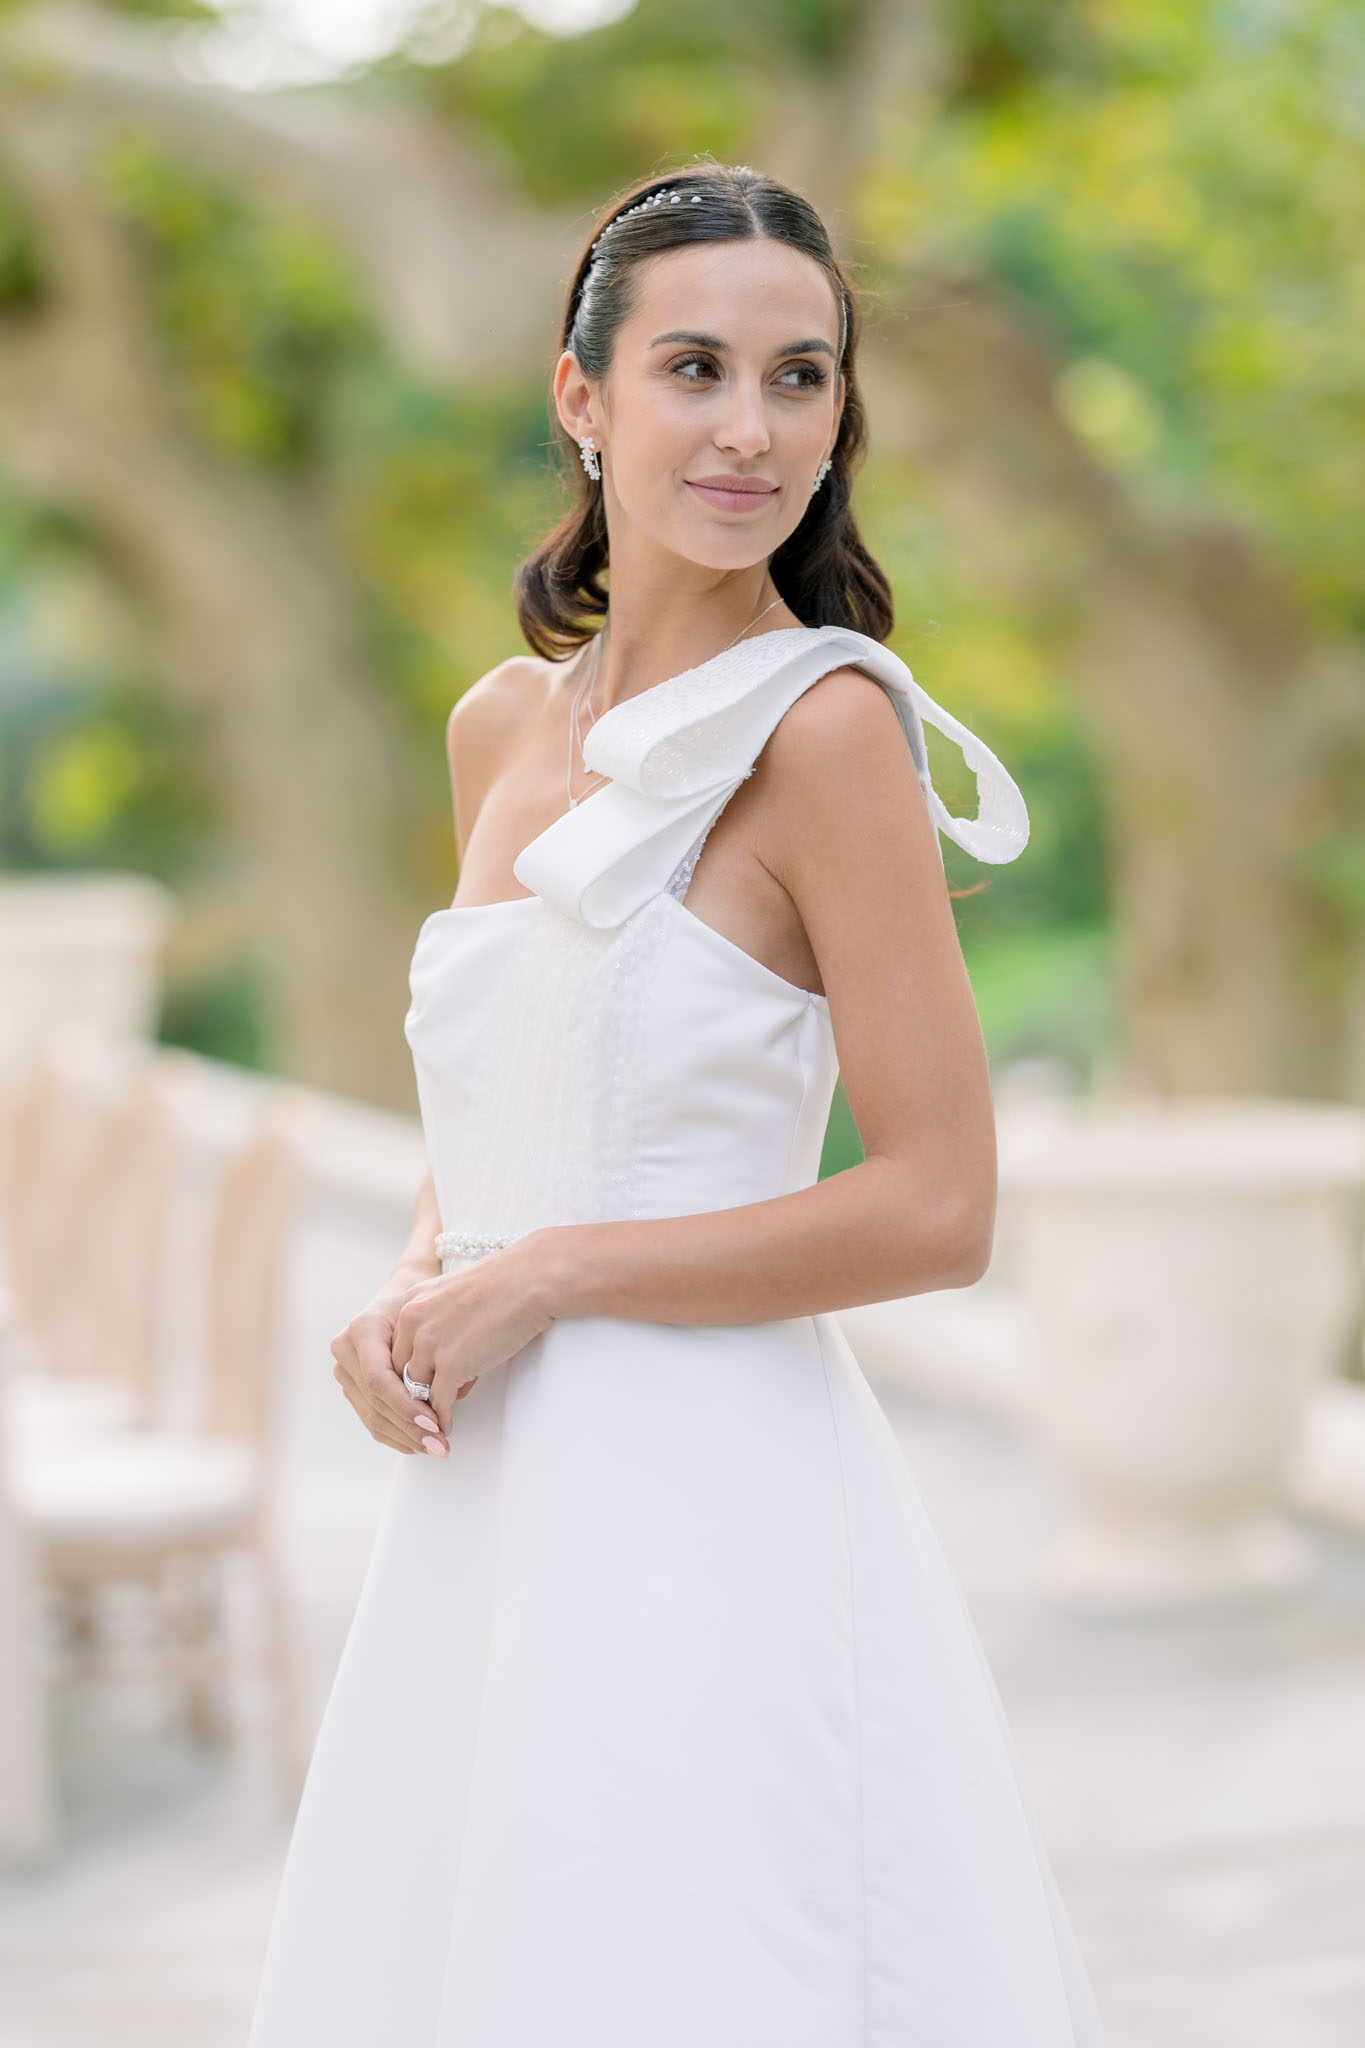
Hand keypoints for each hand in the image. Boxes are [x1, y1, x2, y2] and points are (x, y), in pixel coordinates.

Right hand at [330, 1269, 451, 1459]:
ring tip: (434, 1448)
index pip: (378, 1378)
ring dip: (406, 1438)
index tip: (433, 1422)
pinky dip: (397, 1435)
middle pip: (376, 1402)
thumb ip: (432, 1352)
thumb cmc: (419, 1302)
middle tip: (440, 1444)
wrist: (402, 1293)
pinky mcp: (351, 1386)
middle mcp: (345, 1350)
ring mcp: (345, 1370)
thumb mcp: (427, 1317)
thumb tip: (450, 1394)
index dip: (405, 1405)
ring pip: (373, 1416)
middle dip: (410, 1428)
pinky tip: (417, 1444)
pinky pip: (371, 1419)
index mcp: (361, 1328)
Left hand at [389, 1234, 557, 1434]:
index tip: (422, 1387)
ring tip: (435, 1427)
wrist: (529, 1280)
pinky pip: (438, 1403)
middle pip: (401, 1371)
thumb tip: (447, 1365)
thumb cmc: (505, 1285)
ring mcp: (429, 1344)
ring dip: (427, 1410)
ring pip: (417, 1390)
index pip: (398, 1347)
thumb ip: (441, 1324)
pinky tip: (448, 1429)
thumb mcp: (456, 1297)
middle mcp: (412, 1321)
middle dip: (415, 1393)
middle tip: (426, 1412)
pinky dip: (442, 1420)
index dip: (413, 1370)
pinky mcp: (451, 1365)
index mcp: (411, 1302)